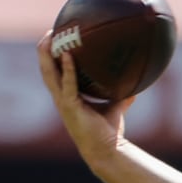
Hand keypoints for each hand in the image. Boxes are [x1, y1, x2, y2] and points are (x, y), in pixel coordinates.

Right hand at [35, 31, 132, 163]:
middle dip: (45, 50)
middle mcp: (61, 98)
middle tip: (49, 32)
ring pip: (49, 74)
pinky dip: (68, 69)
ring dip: (48, 55)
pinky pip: (67, 85)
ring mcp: (63, 102)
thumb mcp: (116, 107)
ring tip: (50, 37)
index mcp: (67, 96)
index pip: (55, 73)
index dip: (52, 57)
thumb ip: (122, 95)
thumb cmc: (108, 132)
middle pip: (45, 69)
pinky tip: (70, 55)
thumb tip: (136, 84)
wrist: (107, 150)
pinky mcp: (70, 108)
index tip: (55, 39)